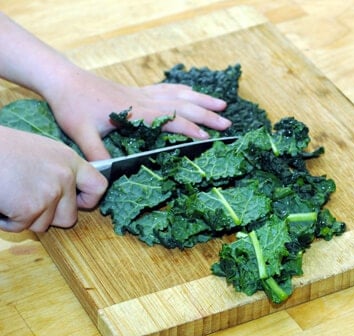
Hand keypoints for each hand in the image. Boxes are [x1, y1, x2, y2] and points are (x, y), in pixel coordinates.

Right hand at [0, 126, 107, 231]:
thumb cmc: (1, 149)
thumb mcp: (39, 151)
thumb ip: (57, 170)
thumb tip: (66, 193)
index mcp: (69, 160)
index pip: (99, 186)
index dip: (89, 200)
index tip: (78, 204)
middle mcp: (64, 176)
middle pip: (69, 217)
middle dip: (49, 218)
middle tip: (27, 203)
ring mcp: (50, 193)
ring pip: (44, 225)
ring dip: (25, 218)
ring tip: (9, 195)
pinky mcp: (31, 208)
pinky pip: (22, 227)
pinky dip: (7, 221)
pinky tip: (1, 201)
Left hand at [45, 69, 231, 160]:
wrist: (63, 79)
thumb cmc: (71, 105)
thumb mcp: (80, 133)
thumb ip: (96, 154)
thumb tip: (108, 175)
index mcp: (135, 113)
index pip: (171, 119)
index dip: (191, 129)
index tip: (208, 138)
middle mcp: (144, 101)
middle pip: (184, 105)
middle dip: (208, 114)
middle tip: (228, 124)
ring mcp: (142, 94)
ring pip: (180, 94)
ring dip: (203, 99)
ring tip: (223, 104)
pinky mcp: (137, 91)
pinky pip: (167, 89)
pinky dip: (184, 90)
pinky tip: (192, 91)